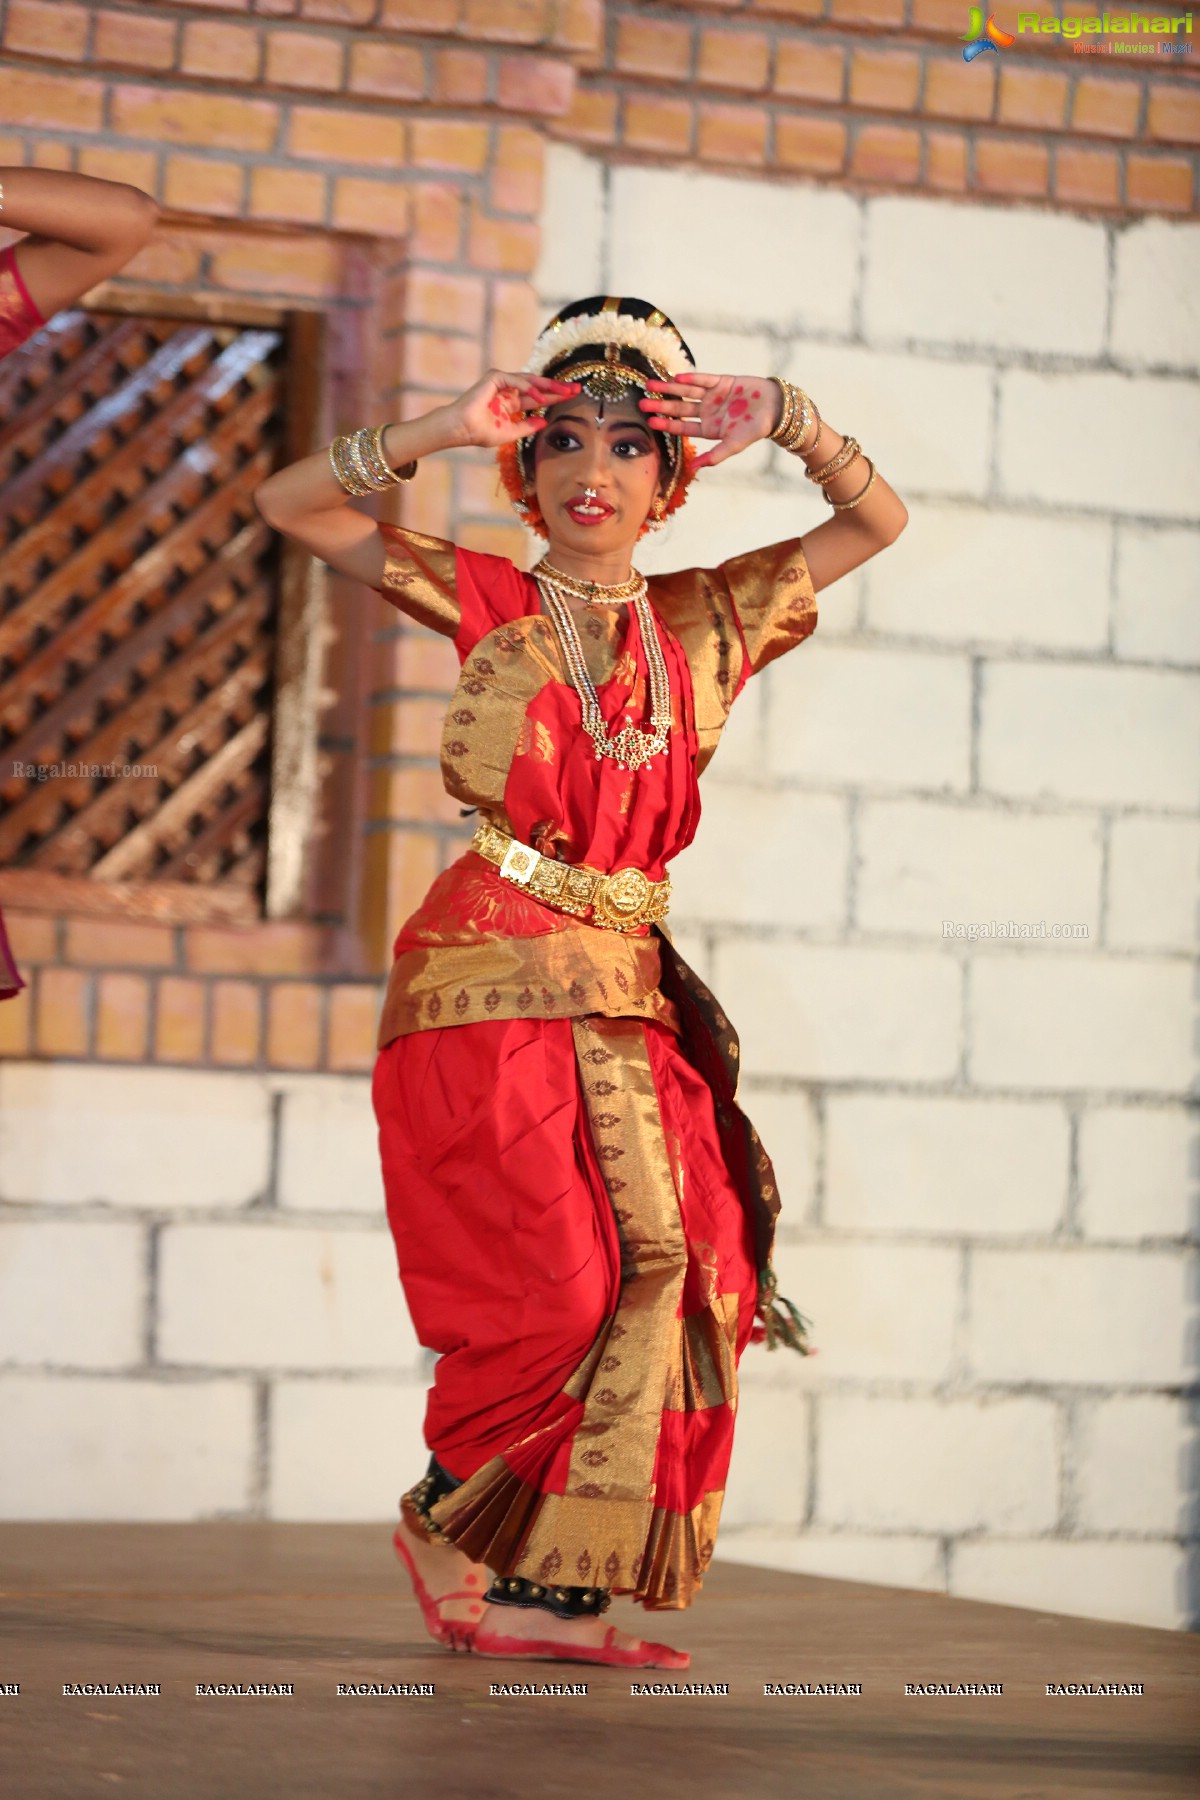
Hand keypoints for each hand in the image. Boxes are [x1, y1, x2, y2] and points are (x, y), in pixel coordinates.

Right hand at [447, 368, 580, 450]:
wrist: (463, 430)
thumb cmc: (481, 432)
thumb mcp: (511, 432)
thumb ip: (527, 427)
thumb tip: (545, 422)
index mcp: (512, 403)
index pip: (538, 398)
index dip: (555, 397)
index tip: (573, 397)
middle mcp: (509, 391)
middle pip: (538, 386)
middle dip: (557, 388)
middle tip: (576, 388)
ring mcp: (501, 382)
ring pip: (529, 380)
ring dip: (547, 385)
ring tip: (564, 390)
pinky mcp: (494, 377)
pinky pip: (515, 379)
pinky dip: (528, 386)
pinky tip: (540, 395)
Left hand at [640, 373, 779, 470]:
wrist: (775, 409)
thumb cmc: (756, 429)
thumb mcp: (734, 445)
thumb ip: (714, 456)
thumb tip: (693, 469)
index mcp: (709, 428)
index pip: (683, 427)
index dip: (667, 425)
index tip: (650, 422)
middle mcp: (708, 412)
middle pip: (680, 409)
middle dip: (661, 406)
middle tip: (641, 403)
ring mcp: (713, 396)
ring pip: (686, 392)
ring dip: (669, 388)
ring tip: (651, 384)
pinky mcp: (722, 381)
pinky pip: (704, 379)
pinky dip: (692, 379)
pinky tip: (677, 378)